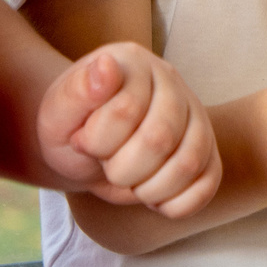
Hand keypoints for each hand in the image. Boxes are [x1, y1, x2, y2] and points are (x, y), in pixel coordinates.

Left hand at [36, 42, 220, 216]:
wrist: (83, 151)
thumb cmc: (70, 128)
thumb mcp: (58, 111)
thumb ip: (78, 89)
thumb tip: (106, 65)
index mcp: (133, 63)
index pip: (126, 109)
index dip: (99, 142)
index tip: (83, 142)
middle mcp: (171, 82)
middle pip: (160, 138)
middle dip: (123, 169)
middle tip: (107, 167)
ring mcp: (195, 115)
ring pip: (189, 163)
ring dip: (150, 189)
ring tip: (130, 182)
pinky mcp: (208, 150)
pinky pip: (208, 184)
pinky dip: (177, 203)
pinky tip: (153, 196)